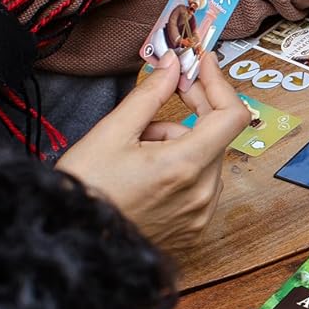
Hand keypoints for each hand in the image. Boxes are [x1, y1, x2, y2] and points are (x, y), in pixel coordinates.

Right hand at [57, 53, 249, 248]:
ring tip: (135, 152)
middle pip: (214, 135)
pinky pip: (200, 184)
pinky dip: (181, 170)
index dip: (219, 84)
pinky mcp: (195, 226)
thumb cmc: (86, 191)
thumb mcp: (111, 133)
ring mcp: (201, 212)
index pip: (232, 115)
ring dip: (179, 144)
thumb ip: (149, 95)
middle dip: (186, 115)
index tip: (203, 65)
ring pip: (205, 159)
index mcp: (185, 166)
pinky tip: (147, 174)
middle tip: (155, 104)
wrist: (76, 243)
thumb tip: (172, 65)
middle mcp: (202, 192)